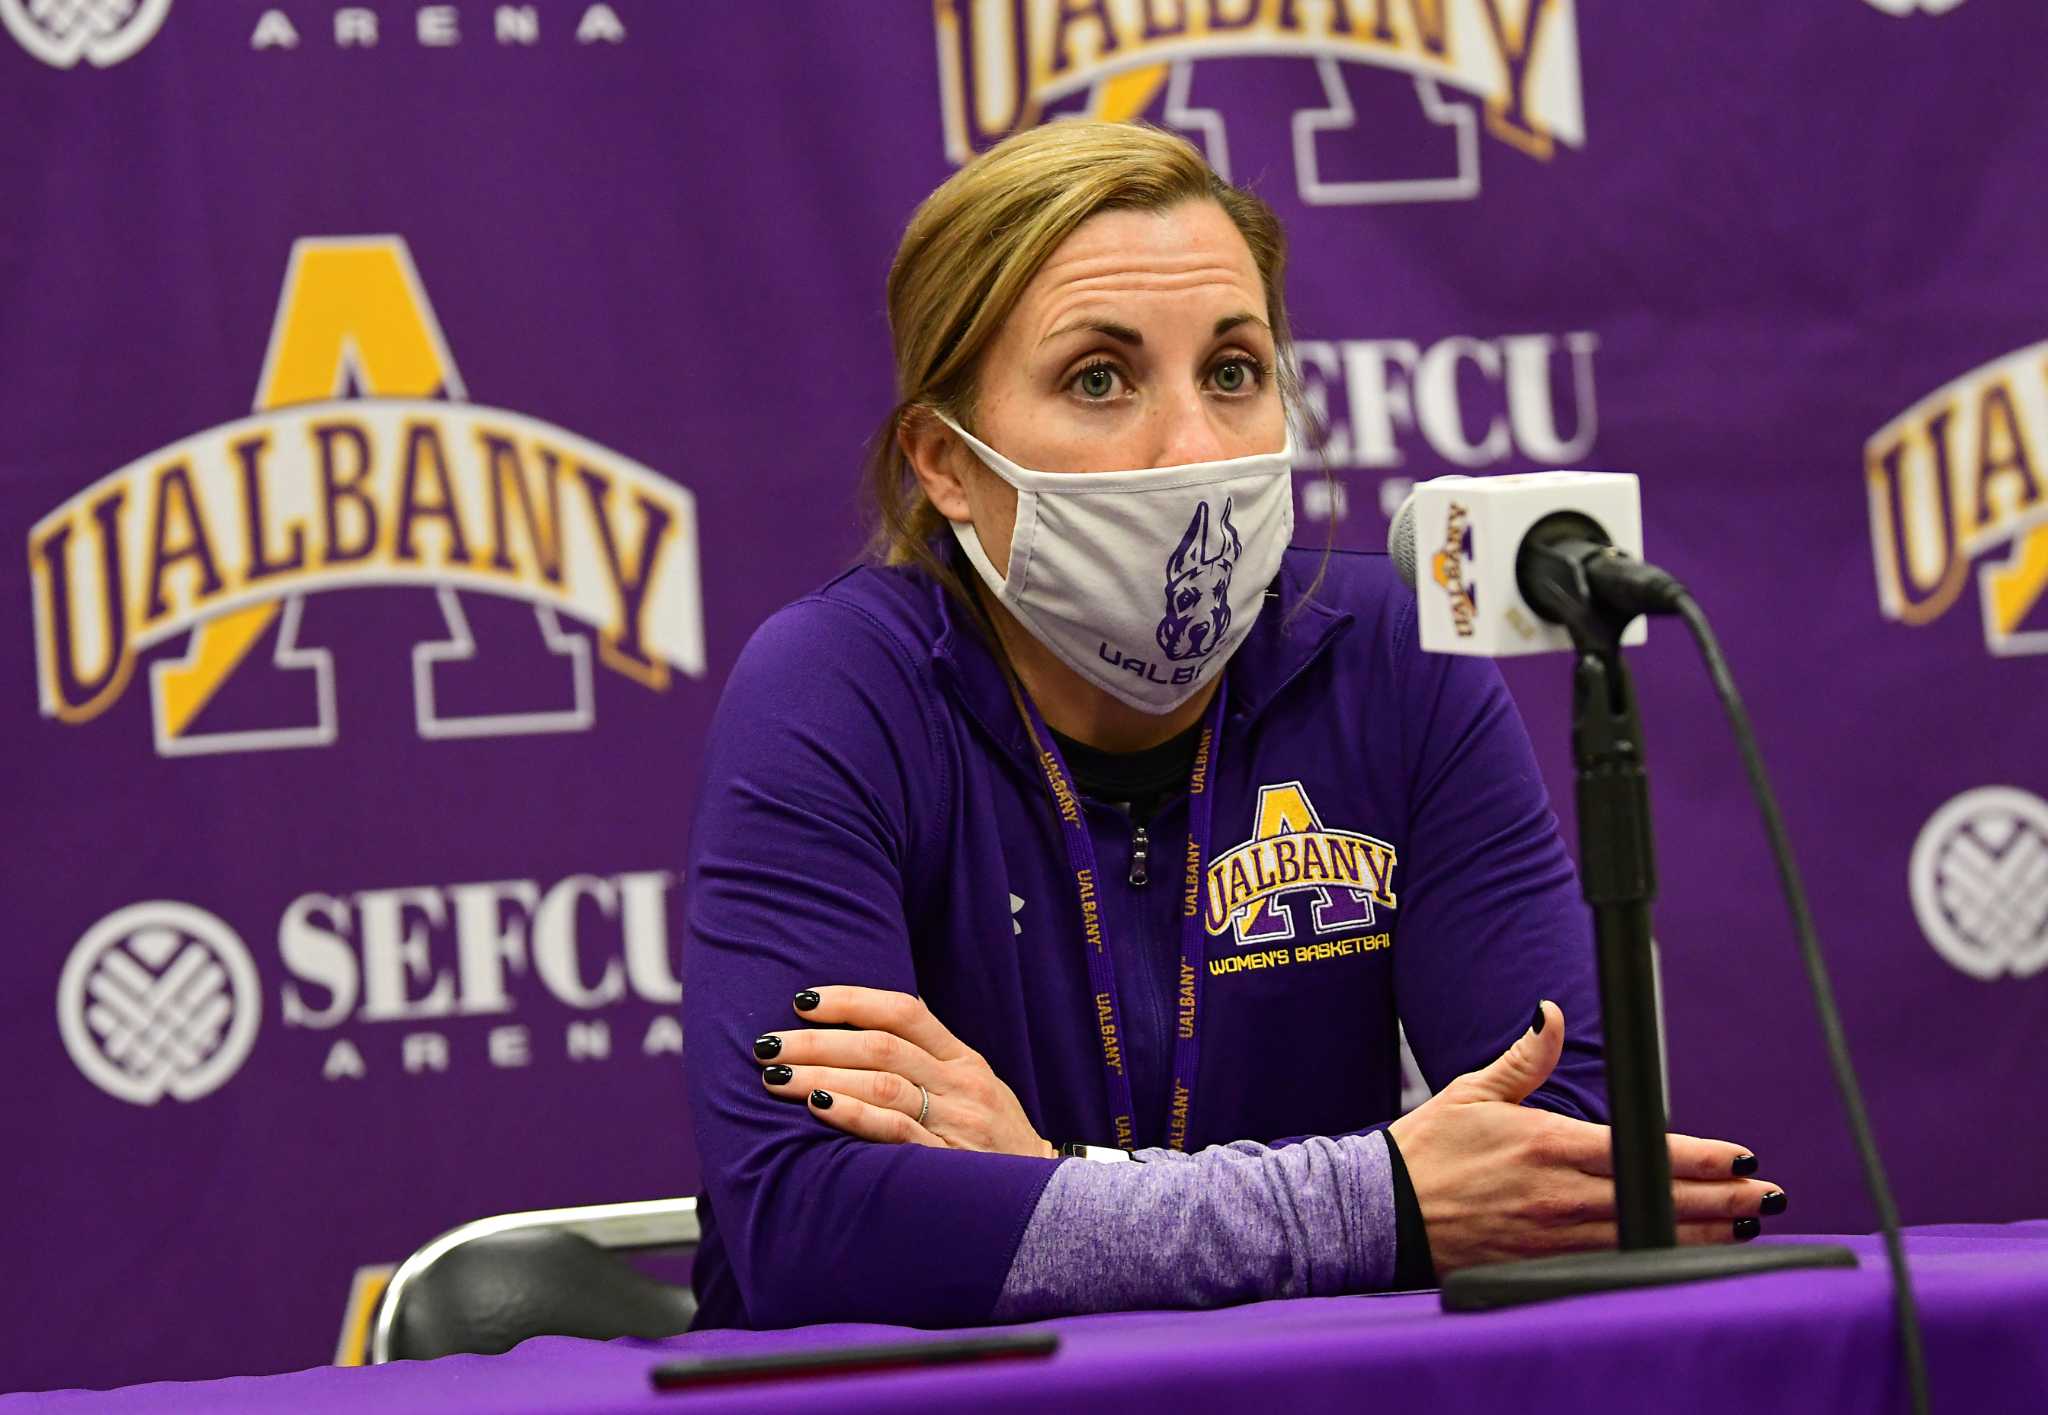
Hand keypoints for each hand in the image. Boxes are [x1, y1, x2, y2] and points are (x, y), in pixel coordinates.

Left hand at [750, 986, 1054, 1159]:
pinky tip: (818, 1105)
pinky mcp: (949, 1163)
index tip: (802, 1001)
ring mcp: (957, 1124)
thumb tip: (866, 1026)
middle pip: (882, 1046)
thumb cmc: (994, 1145)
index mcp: (964, 1060)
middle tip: (768, 1044)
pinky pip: (895, 1131)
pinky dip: (853, 1114)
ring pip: (882, 1084)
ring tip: (776, 1076)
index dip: (851, 1000)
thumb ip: (929, 1061)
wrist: (1046, 1205)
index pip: (905, 1011)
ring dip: (822, 1075)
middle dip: (818, 1042)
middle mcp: (962, 1085)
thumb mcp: (974, 1092)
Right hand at [1387, 1001, 1785, 1273]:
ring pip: (1645, 1237)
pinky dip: (1654, 1260)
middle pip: (1657, 1198)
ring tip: (1742, 1226)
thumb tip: (1550, 1013)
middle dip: (1719, 1198)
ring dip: (1699, 1232)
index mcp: (1545, 1142)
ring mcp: (1552, 1236)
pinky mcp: (1542, 1266)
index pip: (1640, 1149)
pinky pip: (1613, 1265)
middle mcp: (1557, 1193)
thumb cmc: (1428, 1149)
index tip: (1740, 1154)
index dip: (1699, 1156)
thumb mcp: (1473, 1091)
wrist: (1382, 1210)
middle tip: (1765, 1194)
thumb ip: (1525, 1057)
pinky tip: (1684, 1257)